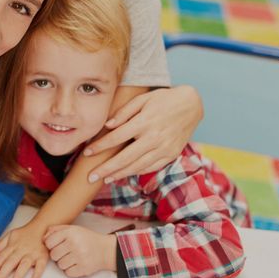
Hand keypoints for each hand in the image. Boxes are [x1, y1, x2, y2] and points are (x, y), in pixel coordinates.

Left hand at [0, 223, 48, 277]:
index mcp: (13, 245)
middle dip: (3, 272)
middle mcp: (22, 249)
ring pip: (24, 264)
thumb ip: (1, 244)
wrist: (42, 226)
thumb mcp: (11, 235)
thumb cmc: (26, 233)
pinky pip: (40, 266)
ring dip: (18, 275)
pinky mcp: (43, 256)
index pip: (2, 257)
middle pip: (11, 262)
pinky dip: (37, 273)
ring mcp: (32, 253)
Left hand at [44, 225, 115, 277]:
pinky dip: (70, 270)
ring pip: (60, 265)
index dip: (51, 245)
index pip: (49, 242)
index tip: (57, 245)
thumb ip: (56, 230)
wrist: (104, 249)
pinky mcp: (84, 268)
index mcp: (71, 232)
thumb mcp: (72, 229)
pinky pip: (68, 273)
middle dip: (57, 255)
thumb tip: (43, 239)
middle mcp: (75, 244)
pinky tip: (76, 263)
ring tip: (72, 257)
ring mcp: (80, 257)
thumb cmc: (85, 239)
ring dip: (64, 263)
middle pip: (53, 255)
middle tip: (65, 252)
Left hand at [83, 86, 201, 181]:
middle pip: (125, 157)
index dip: (100, 146)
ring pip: (138, 166)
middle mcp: (155, 137)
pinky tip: (124, 174)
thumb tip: (107, 126)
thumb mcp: (142, 98)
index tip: (86, 152)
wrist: (191, 105)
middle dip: (106, 169)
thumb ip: (124, 112)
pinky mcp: (171, 154)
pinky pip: (151, 167)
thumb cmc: (163, 99)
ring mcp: (164, 148)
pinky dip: (136, 172)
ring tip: (104, 179)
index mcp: (145, 121)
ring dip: (119, 174)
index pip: (117, 137)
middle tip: (90, 177)